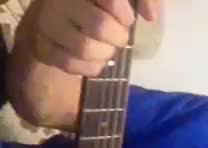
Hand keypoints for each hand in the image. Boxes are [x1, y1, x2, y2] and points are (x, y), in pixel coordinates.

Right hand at [31, 0, 161, 75]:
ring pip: (86, 48)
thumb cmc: (98, 10)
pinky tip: (94, 60)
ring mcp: (47, 22)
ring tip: (106, 48)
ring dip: (105, 54)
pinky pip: (72, 65)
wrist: (59, 25)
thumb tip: (150, 15)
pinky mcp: (42, 46)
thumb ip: (140, 0)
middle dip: (117, 37)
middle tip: (118, 37)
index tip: (128, 19)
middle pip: (100, 25)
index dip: (123, 12)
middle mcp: (59, 0)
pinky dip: (91, 67)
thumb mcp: (120, 3)